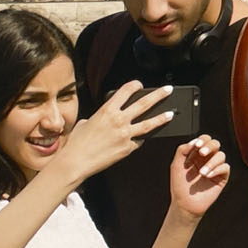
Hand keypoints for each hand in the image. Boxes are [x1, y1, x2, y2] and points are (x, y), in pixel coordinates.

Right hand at [53, 79, 173, 188]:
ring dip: (162, 117)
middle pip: (144, 103)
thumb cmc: (77, 144)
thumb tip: (104, 118)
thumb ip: (98, 118)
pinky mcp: (128, 148)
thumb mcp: (85, 123)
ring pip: (149, 123)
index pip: (125, 91)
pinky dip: (143, 138)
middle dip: (158, 95)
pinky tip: (148, 136)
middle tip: (168, 90)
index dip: (135, 85)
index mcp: (107, 110)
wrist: (76, 162)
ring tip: (171, 113)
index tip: (140, 85)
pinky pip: (140, 141)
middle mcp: (119, 120)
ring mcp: (125, 134)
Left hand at [169, 136, 229, 218]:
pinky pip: (225, 167)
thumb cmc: (179, 186)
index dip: (203, 140)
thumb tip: (193, 141)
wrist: (184, 204)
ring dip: (211, 162)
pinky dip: (217, 170)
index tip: (197, 146)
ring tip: (202, 172)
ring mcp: (215, 168)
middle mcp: (206, 159)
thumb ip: (182, 150)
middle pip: (215, 144)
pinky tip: (208, 176)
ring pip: (221, 155)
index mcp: (196, 154)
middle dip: (210, 146)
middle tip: (202, 153)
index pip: (204, 140)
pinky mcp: (221, 177)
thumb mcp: (176, 165)